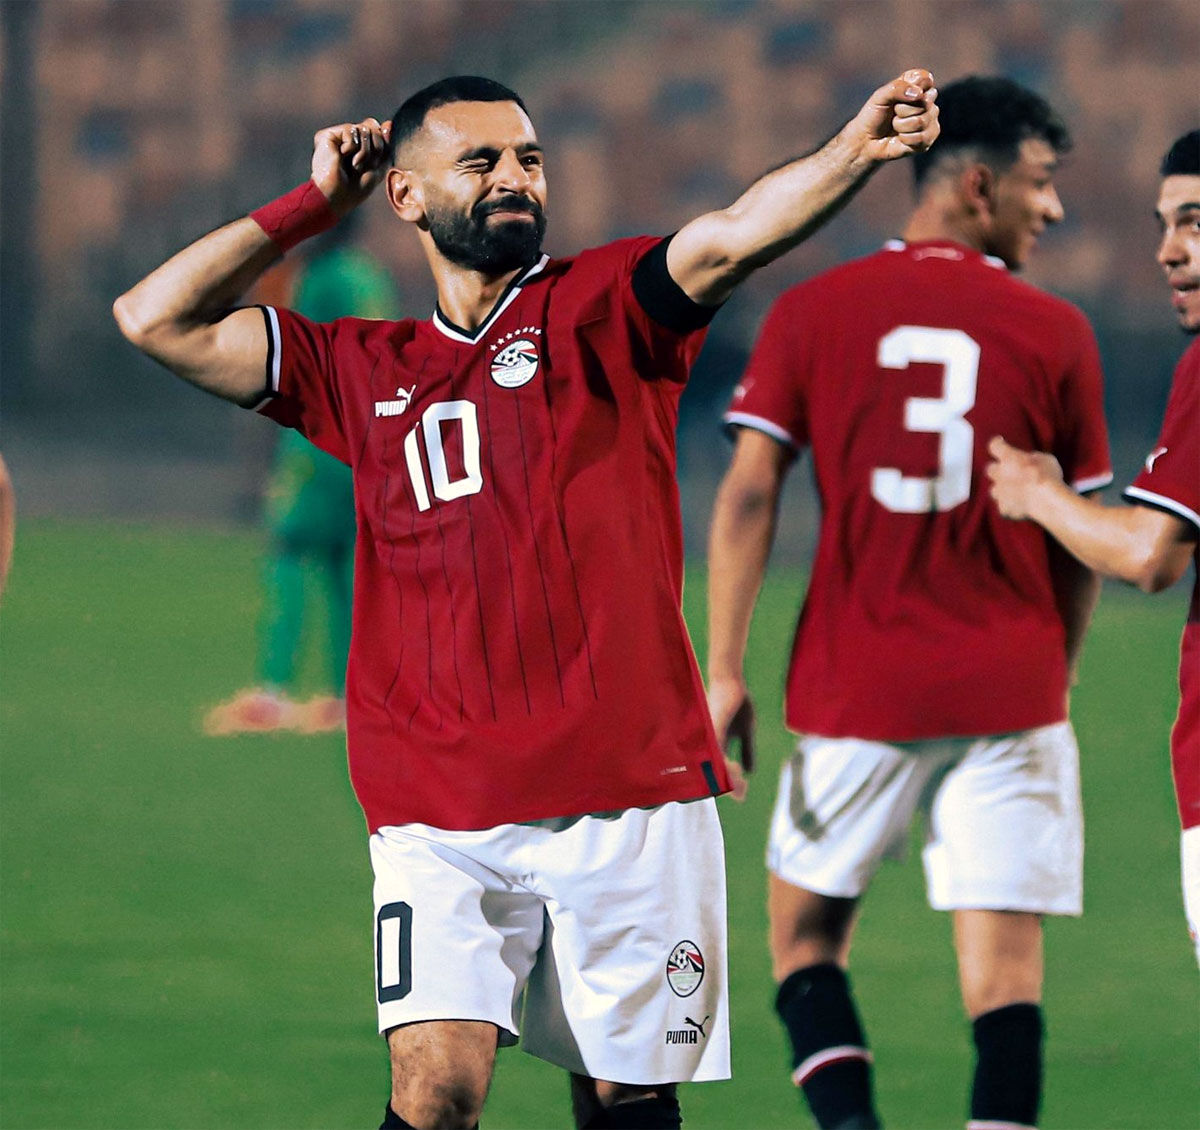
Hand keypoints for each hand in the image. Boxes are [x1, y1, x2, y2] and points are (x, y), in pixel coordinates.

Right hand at [311, 117, 391, 214]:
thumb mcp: (379, 167)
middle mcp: (349, 140)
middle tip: (363, 166)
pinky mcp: (328, 135)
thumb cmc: (357, 188)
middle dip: (375, 149)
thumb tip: (389, 124)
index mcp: (360, 147)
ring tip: (354, 165)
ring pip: (364, 128)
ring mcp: (338, 137)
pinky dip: (351, 147)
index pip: (378, 130)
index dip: (383, 140)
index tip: (379, 158)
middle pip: (373, 127)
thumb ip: (385, 146)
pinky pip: (351, 129)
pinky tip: (341, 157)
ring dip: (364, 152)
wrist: (338, 196)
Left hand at [707, 675, 755, 800]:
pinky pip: (718, 751)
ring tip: (739, 787)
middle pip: (714, 773)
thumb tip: (749, 772)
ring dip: (728, 779)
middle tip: (741, 794)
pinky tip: (734, 771)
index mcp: (718, 746)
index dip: (729, 786)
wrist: (731, 680)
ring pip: (715, 766)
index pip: (720, 772)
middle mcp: (710, 744)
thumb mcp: (746, 731)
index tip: (741, 795)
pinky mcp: (715, 728)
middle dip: (728, 787)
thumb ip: (747, 751)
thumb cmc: (737, 703)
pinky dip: (725, 764)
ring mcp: (711, 737)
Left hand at [849, 69, 938, 162]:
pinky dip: (905, 139)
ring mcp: (930, 119)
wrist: (867, 141)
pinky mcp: (929, 138)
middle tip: (893, 114)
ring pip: (921, 121)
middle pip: (924, 102)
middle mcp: (927, 100)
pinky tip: (901, 138)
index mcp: (917, 84)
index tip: (896, 98)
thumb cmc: (873, 115)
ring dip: (901, 126)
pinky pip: (922, 137)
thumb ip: (898, 88)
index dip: (911, 88)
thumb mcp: (880, 96)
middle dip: (902, 110)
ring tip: (895, 126)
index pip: (925, 79)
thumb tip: (919, 94)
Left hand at [985, 435, 1064, 518]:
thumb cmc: (1048, 476)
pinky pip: (1004, 507)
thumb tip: (1029, 461)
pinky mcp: (1004, 508)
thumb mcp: (1046, 459)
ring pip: (994, 490)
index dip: (997, 444)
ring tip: (1016, 491)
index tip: (999, 442)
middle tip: (1009, 471)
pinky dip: (1011, 507)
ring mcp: (1000, 492)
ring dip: (1003, 489)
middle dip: (998, 470)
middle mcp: (999, 473)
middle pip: (990, 469)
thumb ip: (1033, 459)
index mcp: (1008, 457)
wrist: (1046, 500)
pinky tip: (1020, 507)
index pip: (995, 446)